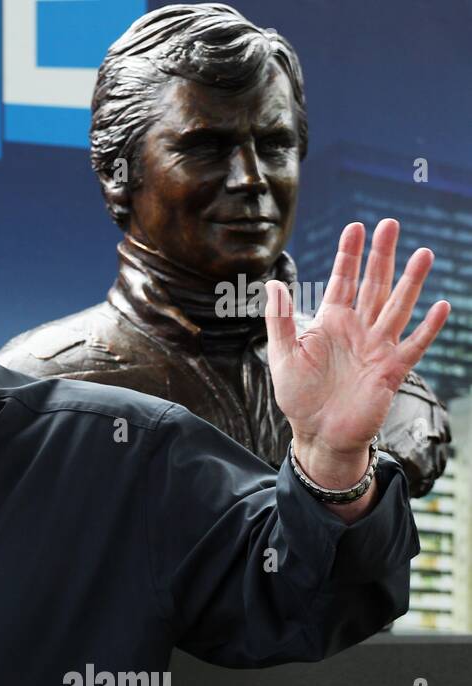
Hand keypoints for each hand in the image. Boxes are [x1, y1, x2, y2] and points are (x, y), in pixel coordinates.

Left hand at [266, 219, 448, 495]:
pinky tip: (440, 307)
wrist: (318, 433)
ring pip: (397, 307)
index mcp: (330, 322)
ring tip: (423, 253)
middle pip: (374, 285)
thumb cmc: (298, 396)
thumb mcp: (282, 355)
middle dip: (382, 256)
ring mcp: (377, 347)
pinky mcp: (391, 370)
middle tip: (390, 224)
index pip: (342, 281)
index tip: (356, 227)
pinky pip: (414, 345)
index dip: (349, 255)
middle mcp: (357, 329)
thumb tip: (272, 284)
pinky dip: (428, 327)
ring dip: (411, 281)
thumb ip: (279, 320)